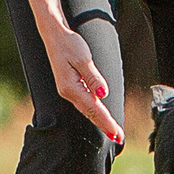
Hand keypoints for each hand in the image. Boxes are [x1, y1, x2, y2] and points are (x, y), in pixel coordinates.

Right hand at [41, 19, 121, 145]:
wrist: (54, 35)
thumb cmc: (69, 44)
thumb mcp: (84, 59)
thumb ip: (94, 78)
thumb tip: (102, 95)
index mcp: (72, 88)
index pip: (94, 109)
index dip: (106, 122)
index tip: (116, 134)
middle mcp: (69, 92)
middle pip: (90, 113)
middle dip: (105, 126)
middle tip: (119, 138)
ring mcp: (68, 90)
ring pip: (87, 109)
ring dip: (100, 120)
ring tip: (113, 130)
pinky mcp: (70, 86)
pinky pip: (85, 102)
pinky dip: (94, 111)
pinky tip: (101, 115)